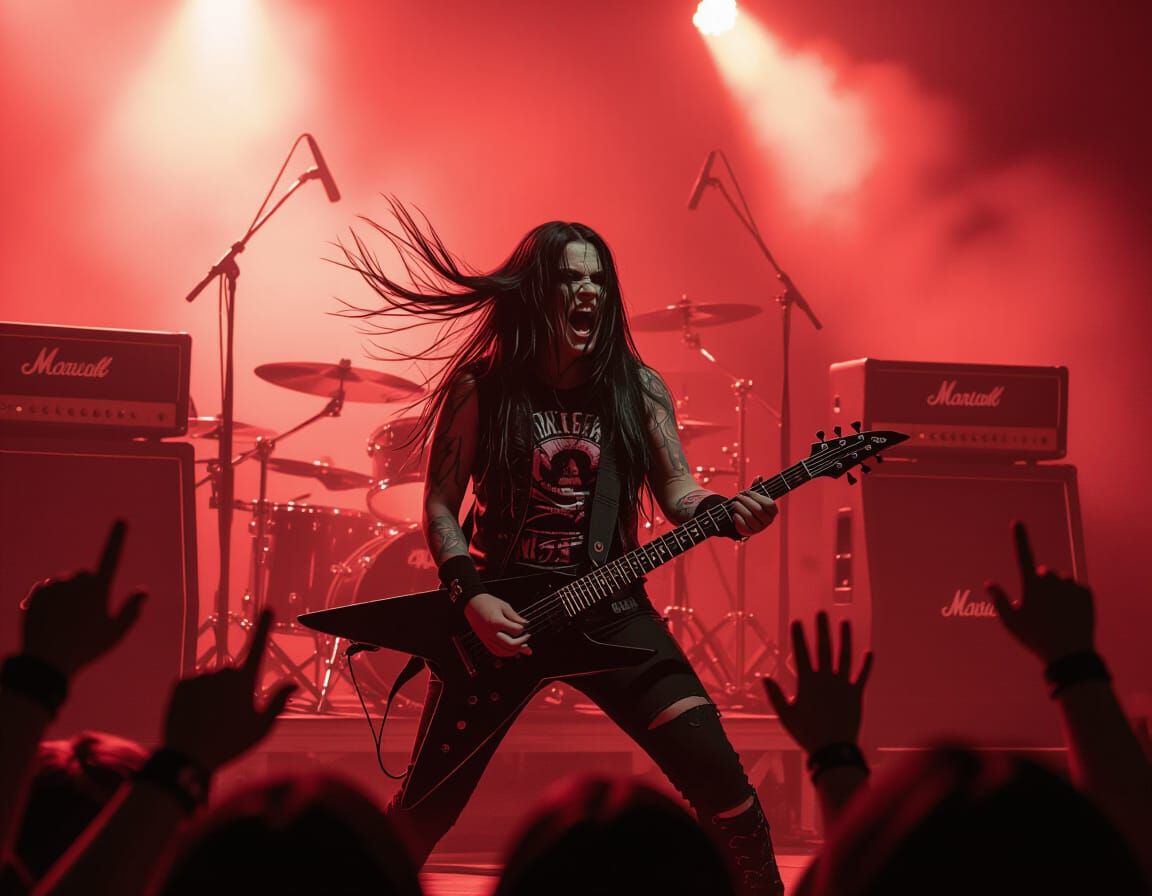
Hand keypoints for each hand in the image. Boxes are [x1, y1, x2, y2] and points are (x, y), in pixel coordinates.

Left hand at [21, 519, 146, 677]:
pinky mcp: (37, 593)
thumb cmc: (87, 649)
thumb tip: (143, 590)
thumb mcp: (116, 633)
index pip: (111, 557)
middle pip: (85, 574)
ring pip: (65, 582)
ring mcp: (55, 586)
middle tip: (85, 614)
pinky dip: (51, 599)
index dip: (117, 538)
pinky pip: (48, 589)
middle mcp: (76, 582)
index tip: (121, 520)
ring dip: (67, 593)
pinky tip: (52, 619)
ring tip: (65, 620)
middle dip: (87, 587)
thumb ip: (132, 610)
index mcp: (98, 588)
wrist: (46, 661)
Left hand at [162, 610, 295, 771]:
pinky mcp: (180, 683)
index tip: (268, 607)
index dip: (264, 627)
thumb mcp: (261, 728)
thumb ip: (278, 702)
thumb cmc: (231, 745)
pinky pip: (192, 685)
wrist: (188, 759)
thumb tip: (294, 684)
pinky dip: (194, 697)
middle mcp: (222, 673)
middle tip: (227, 717)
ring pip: (210, 680)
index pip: (258, 648)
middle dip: (231, 688)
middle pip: (231, 673)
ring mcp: (200, 677)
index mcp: (244, 681)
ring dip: (211, 694)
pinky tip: (194, 717)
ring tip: (208, 720)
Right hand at [464, 593, 531, 656]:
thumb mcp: (504, 606)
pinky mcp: (483, 640)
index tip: (526, 626)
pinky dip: (504, 653)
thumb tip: (525, 624)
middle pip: (510, 644)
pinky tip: (511, 651)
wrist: (471, 602)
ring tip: (523, 648)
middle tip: (527, 637)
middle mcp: (491, 632)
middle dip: (522, 643)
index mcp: (496, 622)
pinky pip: (495, 651)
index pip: (515, 631)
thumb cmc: (487, 602)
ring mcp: (486, 638)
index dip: (523, 629)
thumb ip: (515, 617)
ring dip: (514, 651)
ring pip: (503, 651)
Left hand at [729, 478, 777, 536]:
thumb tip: (759, 477)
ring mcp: (759, 528)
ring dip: (741, 509)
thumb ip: (757, 486)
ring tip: (734, 503)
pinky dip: (739, 519)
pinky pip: (744, 526)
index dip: (757, 496)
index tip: (747, 491)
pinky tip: (734, 514)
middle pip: (758, 510)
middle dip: (746, 501)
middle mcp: (768, 521)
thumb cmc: (750, 504)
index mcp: (773, 511)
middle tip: (738, 496)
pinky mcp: (750, 533)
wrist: (743, 519)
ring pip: (750, 518)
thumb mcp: (754, 495)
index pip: (769, 504)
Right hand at [763, 612, 871, 752]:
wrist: (833, 750)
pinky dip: (866, 664)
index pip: (802, 654)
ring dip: (845, 638)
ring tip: (845, 622)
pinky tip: (870, 652)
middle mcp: (826, 680)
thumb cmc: (808, 734)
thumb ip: (775, 696)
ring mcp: (843, 685)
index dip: (798, 637)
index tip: (797, 622)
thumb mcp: (786, 716)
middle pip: (824, 649)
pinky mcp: (856, 694)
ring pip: (845, 656)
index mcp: (808, 683)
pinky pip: (862, 676)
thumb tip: (764, 678)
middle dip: (822, 629)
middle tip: (821, 613)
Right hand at [985, 521, 1094, 663]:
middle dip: (1042, 583)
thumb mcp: (1011, 622)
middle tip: (1041, 608)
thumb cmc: (1035, 638)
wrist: (1069, 653)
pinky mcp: (1086, 594)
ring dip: (1058, 590)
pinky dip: (1072, 597)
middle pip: (1044, 573)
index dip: (1019, 538)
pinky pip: (1076, 589)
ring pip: (1061, 580)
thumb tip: (989, 583)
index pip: (1023, 555)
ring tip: (1057, 613)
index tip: (1017, 522)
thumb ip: (999, 599)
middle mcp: (1052, 580)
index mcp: (1032, 585)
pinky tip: (1069, 614)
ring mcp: (1071, 586)